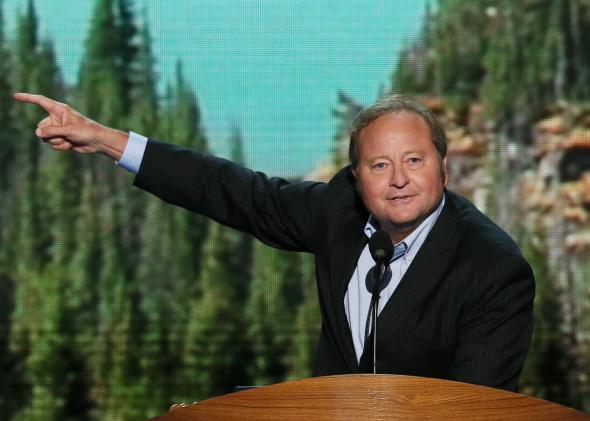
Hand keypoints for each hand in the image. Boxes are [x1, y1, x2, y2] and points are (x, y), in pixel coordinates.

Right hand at [13, 93, 128, 159]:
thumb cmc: (86, 131)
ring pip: (45, 138)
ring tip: (70, 139)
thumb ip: (51, 131)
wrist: (97, 142)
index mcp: (59, 110)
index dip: (27, 98)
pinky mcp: (60, 138)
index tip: (15, 96)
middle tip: (65, 134)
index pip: (40, 101)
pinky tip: (71, 144)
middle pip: (41, 127)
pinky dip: (61, 146)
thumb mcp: (68, 130)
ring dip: (57, 141)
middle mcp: (56, 118)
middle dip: (50, 134)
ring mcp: (57, 129)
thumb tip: (37, 133)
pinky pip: (52, 145)